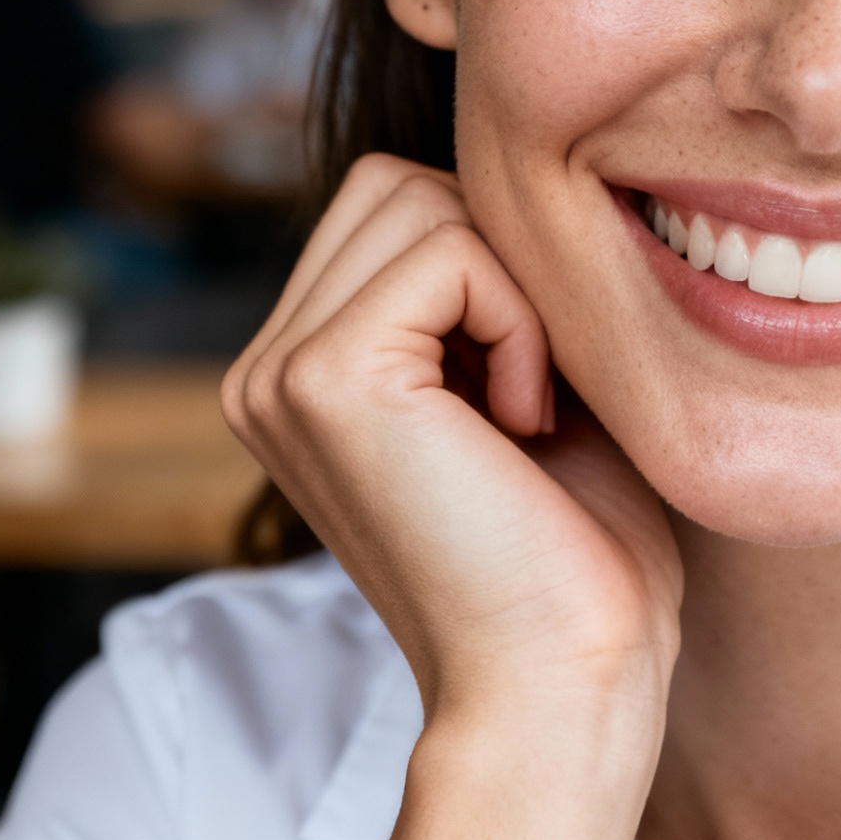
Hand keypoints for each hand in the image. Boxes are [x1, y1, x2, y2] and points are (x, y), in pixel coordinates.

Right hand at [223, 154, 681, 839]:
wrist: (566, 677)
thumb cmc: (575, 544)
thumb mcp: (521, 377)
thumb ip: (483, 283)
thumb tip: (512, 162)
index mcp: (299, 369)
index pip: (394, 202)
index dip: (496, 265)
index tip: (534, 386)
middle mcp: (265, 368)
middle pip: (397, 183)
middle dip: (498, 263)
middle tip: (535, 391)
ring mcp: (280, 373)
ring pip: (421, 199)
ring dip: (514, 293)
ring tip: (527, 409)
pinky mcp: (325, 377)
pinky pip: (452, 251)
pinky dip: (520, 321)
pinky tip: (524, 421)